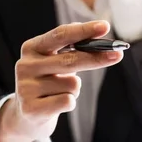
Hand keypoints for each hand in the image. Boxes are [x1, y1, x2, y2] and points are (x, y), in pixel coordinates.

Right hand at [0, 21, 123, 141]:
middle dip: (96, 57)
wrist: (26, 116)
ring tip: (59, 93)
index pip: (60, 35)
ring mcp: (25, 88)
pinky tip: (56, 104)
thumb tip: (98, 34)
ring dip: (74, 89)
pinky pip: (67, 101)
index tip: (105, 26)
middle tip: (117, 55)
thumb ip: (72, 49)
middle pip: (70, 59)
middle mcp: (25, 66)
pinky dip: (69, 102)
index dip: (84, 30)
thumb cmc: (47, 84)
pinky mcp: (31, 109)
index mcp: (31, 48)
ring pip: (72, 84)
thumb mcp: (54, 62)